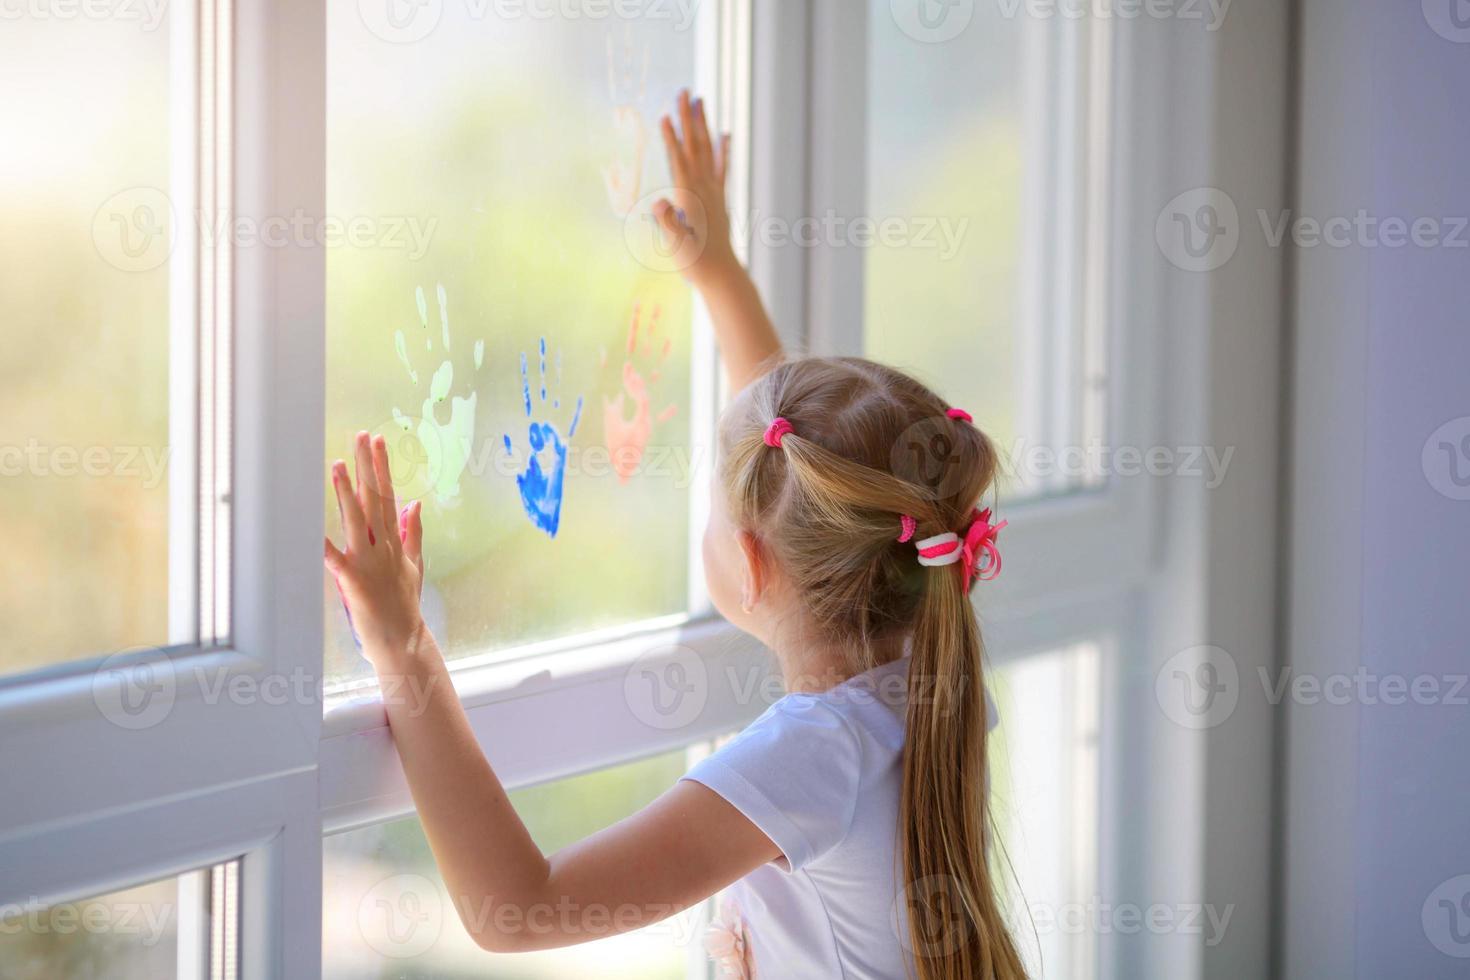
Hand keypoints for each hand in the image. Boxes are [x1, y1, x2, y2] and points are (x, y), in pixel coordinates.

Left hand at [325, 431, 427, 665]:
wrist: (402, 640)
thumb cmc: (404, 605)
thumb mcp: (414, 565)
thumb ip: (413, 533)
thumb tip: (416, 503)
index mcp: (395, 542)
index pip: (389, 496)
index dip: (383, 467)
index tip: (378, 442)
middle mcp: (383, 547)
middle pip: (375, 499)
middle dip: (368, 466)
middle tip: (362, 437)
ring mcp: (369, 562)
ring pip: (357, 520)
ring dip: (346, 492)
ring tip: (337, 464)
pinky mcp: (354, 581)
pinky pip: (334, 558)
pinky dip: (323, 544)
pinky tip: (311, 528)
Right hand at [656, 89, 736, 287]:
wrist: (719, 272)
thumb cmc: (693, 261)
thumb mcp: (676, 245)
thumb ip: (669, 223)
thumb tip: (660, 204)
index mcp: (690, 196)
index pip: (679, 160)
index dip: (671, 138)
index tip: (665, 115)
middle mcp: (704, 187)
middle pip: (695, 145)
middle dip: (689, 118)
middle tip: (684, 91)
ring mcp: (714, 190)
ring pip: (708, 149)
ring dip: (703, 124)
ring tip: (700, 100)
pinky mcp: (720, 197)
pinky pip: (722, 166)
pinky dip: (724, 148)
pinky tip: (725, 133)